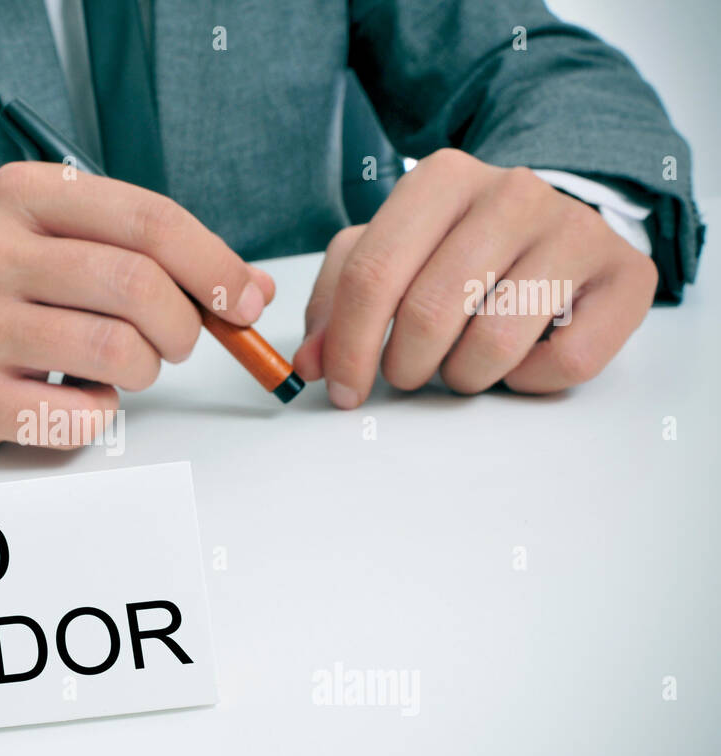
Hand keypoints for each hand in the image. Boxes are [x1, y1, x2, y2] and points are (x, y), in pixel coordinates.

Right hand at [0, 161, 273, 445]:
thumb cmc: (28, 288)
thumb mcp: (83, 241)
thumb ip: (165, 255)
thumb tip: (254, 291)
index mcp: (22, 194)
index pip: (147, 220)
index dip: (214, 265)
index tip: (246, 301)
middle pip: (135, 285)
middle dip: (184, 324)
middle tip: (179, 341)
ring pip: (115, 350)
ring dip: (146, 368)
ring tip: (129, 364)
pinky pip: (82, 415)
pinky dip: (105, 412)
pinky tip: (83, 395)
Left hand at [292, 149, 658, 407]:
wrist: (557, 228)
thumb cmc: (457, 249)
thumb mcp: (388, 257)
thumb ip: (338, 304)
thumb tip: (313, 363)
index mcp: (440, 179)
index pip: (372, 275)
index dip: (348, 348)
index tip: (343, 391)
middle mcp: (512, 192)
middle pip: (428, 312)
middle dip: (405, 367)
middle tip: (409, 374)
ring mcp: (575, 229)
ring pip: (494, 343)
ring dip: (465, 376)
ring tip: (464, 361)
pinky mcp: (626, 276)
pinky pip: (566, 362)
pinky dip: (530, 381)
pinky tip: (523, 358)